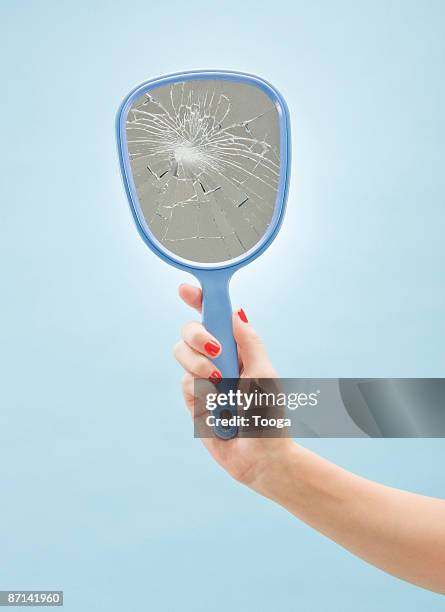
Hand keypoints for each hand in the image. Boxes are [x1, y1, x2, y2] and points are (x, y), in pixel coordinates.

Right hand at [174, 283, 294, 487]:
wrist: (261, 455)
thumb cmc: (270, 414)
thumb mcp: (265, 372)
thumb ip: (249, 342)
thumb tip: (236, 312)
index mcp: (236, 349)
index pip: (213, 319)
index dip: (199, 301)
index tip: (186, 289)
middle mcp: (216, 360)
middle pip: (189, 332)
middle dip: (198, 337)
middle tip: (216, 353)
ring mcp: (203, 380)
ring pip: (182, 356)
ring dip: (203, 370)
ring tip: (223, 388)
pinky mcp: (193, 401)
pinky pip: (186, 385)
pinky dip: (202, 394)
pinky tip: (218, 409)